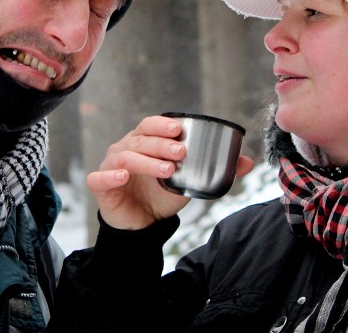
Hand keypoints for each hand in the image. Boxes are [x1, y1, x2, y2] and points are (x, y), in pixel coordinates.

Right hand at [87, 115, 255, 230]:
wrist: (143, 224)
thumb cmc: (162, 195)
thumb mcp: (190, 182)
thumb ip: (216, 171)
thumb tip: (247, 162)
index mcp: (143, 142)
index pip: (148, 125)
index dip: (161, 124)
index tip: (178, 129)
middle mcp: (124, 148)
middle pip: (139, 140)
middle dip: (160, 144)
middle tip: (180, 152)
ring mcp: (110, 165)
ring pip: (125, 157)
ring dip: (146, 161)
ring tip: (167, 170)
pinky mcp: (101, 187)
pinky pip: (100, 178)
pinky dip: (110, 175)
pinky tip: (123, 176)